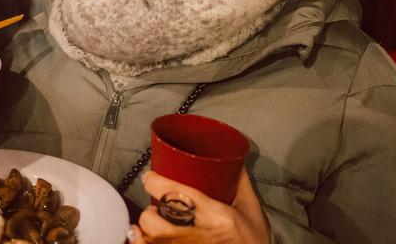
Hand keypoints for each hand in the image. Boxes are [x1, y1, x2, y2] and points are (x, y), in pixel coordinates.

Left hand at [128, 169, 268, 243]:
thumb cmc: (254, 240)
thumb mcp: (250, 209)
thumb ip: (238, 183)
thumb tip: (231, 160)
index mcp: (214, 216)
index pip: (174, 195)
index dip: (154, 183)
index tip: (151, 177)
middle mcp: (196, 235)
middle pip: (153, 221)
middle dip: (150, 211)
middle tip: (157, 207)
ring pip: (148, 238)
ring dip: (146, 230)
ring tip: (155, 224)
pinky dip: (142, 242)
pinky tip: (144, 238)